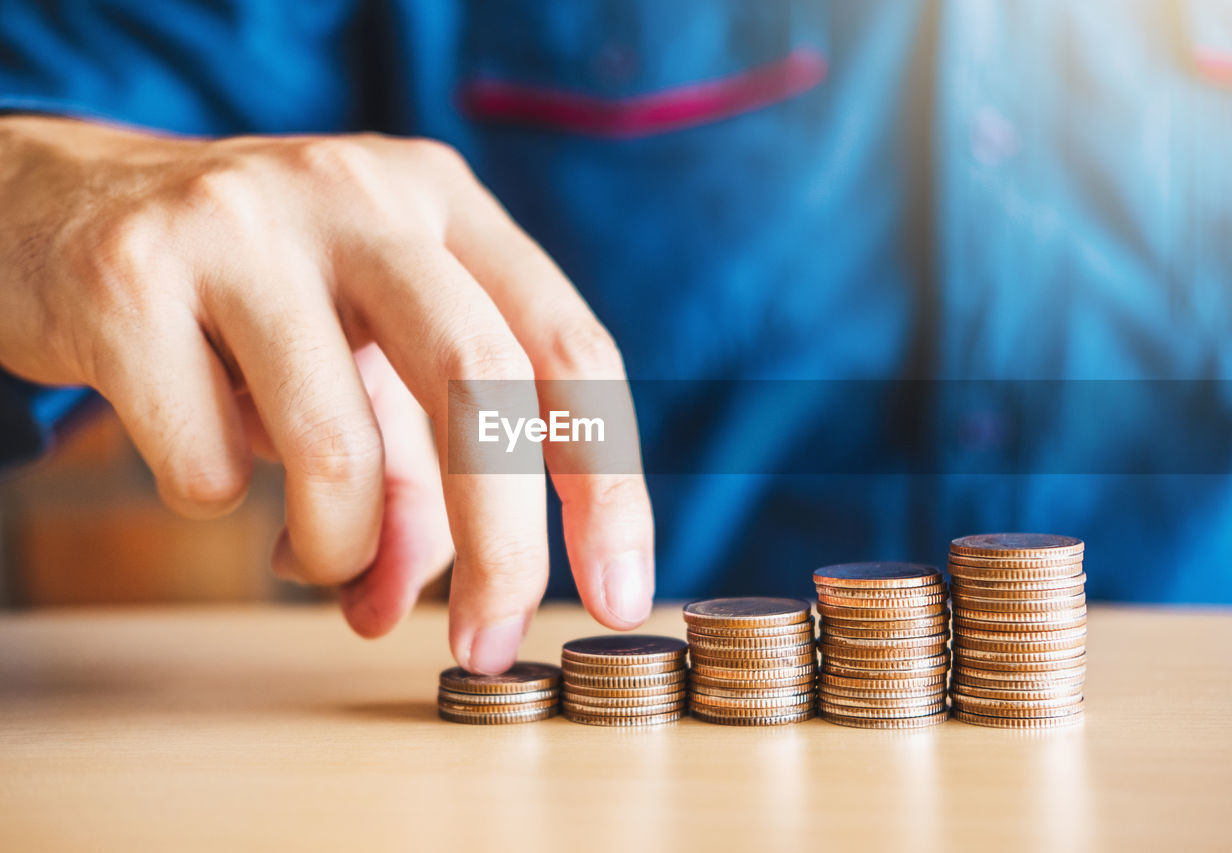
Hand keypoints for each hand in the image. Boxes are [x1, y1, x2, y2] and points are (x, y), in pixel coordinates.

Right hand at [0, 115, 653, 671]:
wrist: (59, 210)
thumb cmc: (252, 302)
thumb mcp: (359, 362)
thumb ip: (414, 477)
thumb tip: (410, 611)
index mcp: (444, 202)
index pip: (570, 348)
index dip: (611, 484)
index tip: (621, 596)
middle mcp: (360, 195)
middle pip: (480, 386)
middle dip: (504, 546)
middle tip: (490, 646)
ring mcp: (243, 224)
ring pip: (337, 449)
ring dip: (336, 546)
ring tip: (310, 547)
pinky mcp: (132, 277)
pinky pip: (207, 467)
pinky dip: (215, 501)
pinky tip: (196, 446)